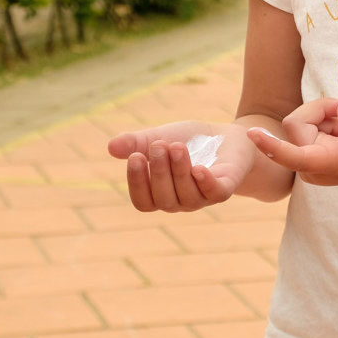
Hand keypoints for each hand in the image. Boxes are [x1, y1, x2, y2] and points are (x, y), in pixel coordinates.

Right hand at [108, 121, 256, 211]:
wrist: (227, 135)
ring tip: (177, 146)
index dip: (137, 183)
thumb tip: (110, 147)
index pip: (143, 201)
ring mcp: (203, 197)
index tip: (135, 156)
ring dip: (180, 171)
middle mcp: (180, 201)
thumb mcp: (160, 136)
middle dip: (159, 171)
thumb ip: (136, 143)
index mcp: (161, 193)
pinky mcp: (225, 188)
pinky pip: (214, 193)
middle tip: (158, 145)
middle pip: (163, 198)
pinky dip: (205, 182)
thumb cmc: (190, 141)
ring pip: (187, 196)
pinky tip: (198, 168)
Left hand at [249, 98, 337, 187]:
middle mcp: (313, 166)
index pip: (293, 155)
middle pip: (297, 122)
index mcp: (330, 164)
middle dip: (322, 109)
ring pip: (301, 120)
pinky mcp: (308, 154)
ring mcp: (308, 161)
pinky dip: (327, 119)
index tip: (251, 134)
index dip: (272, 145)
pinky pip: (306, 123)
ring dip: (327, 115)